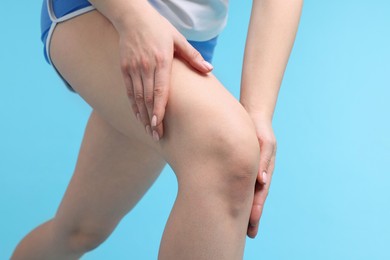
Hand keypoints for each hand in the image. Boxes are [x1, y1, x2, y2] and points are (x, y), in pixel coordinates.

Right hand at [116, 3, 212, 140]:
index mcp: (161, 61)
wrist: (132, 17)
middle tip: (156, 136)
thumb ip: (193, 56)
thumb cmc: (159, 28)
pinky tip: (138, 116)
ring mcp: (133, 68)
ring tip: (148, 130)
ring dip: (142, 115)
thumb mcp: (178, 39)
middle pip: (148, 98)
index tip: (159, 124)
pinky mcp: (124, 68)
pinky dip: (133, 105)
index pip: (160, 90)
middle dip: (152, 119)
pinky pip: (129, 91)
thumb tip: (209, 69)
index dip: (159, 109)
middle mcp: (146, 66)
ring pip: (138, 97)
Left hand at [247, 116, 276, 237]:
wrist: (252, 117)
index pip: (261, 192)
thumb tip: (261, 180)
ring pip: (248, 194)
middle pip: (256, 198)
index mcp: (266, 169)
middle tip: (249, 232)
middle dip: (253, 215)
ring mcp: (252, 172)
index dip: (257, 206)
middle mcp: (259, 173)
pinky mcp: (242, 167)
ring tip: (244, 227)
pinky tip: (231, 205)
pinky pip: (240, 184)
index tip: (252, 220)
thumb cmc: (260, 129)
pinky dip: (238, 196)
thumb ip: (263, 159)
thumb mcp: (264, 142)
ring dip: (246, 209)